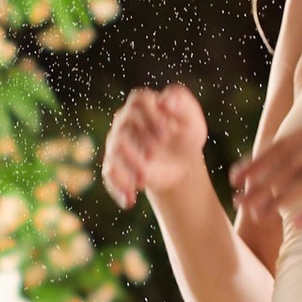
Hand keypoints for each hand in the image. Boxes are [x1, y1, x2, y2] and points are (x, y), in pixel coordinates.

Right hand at [103, 84, 209, 211]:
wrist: (181, 163)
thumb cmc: (186, 136)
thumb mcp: (192, 120)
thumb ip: (182, 103)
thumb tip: (164, 100)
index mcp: (143, 104)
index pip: (138, 101)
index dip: (150, 117)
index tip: (167, 135)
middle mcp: (125, 121)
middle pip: (123, 126)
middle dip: (139, 142)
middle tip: (155, 154)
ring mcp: (117, 143)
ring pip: (114, 150)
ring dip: (129, 165)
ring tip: (144, 178)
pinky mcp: (116, 165)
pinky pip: (109, 175)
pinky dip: (118, 188)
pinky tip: (129, 200)